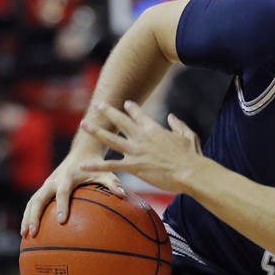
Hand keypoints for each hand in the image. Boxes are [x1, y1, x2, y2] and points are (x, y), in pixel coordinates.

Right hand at [21, 156, 126, 236]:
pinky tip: (27, 230)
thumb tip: (122, 195)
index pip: (63, 193)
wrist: (82, 151)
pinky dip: (29, 215)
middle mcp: (54, 180)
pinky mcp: (44, 188)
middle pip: (39, 199)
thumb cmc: (95, 165)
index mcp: (68, 177)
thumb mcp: (105, 172)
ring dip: (27, 218)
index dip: (62, 206)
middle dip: (35, 216)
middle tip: (33, 232)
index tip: (62, 221)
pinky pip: (33, 203)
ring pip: (32, 202)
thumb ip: (113, 183)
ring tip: (24, 235)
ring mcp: (47, 184)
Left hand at [79, 100, 202, 193]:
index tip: (125, 103)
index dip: (131, 108)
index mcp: (154, 129)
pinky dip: (96, 165)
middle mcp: (141, 137)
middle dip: (108, 111)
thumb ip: (178, 125)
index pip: (139, 114)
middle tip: (98, 104)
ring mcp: (136, 151)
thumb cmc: (191, 156)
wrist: (190, 172)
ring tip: (84, 124)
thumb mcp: (188, 135)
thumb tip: (171, 116)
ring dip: (96, 131)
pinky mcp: (134, 166)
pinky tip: (83, 165)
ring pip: (110, 139)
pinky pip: (111, 165)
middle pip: (120, 121)